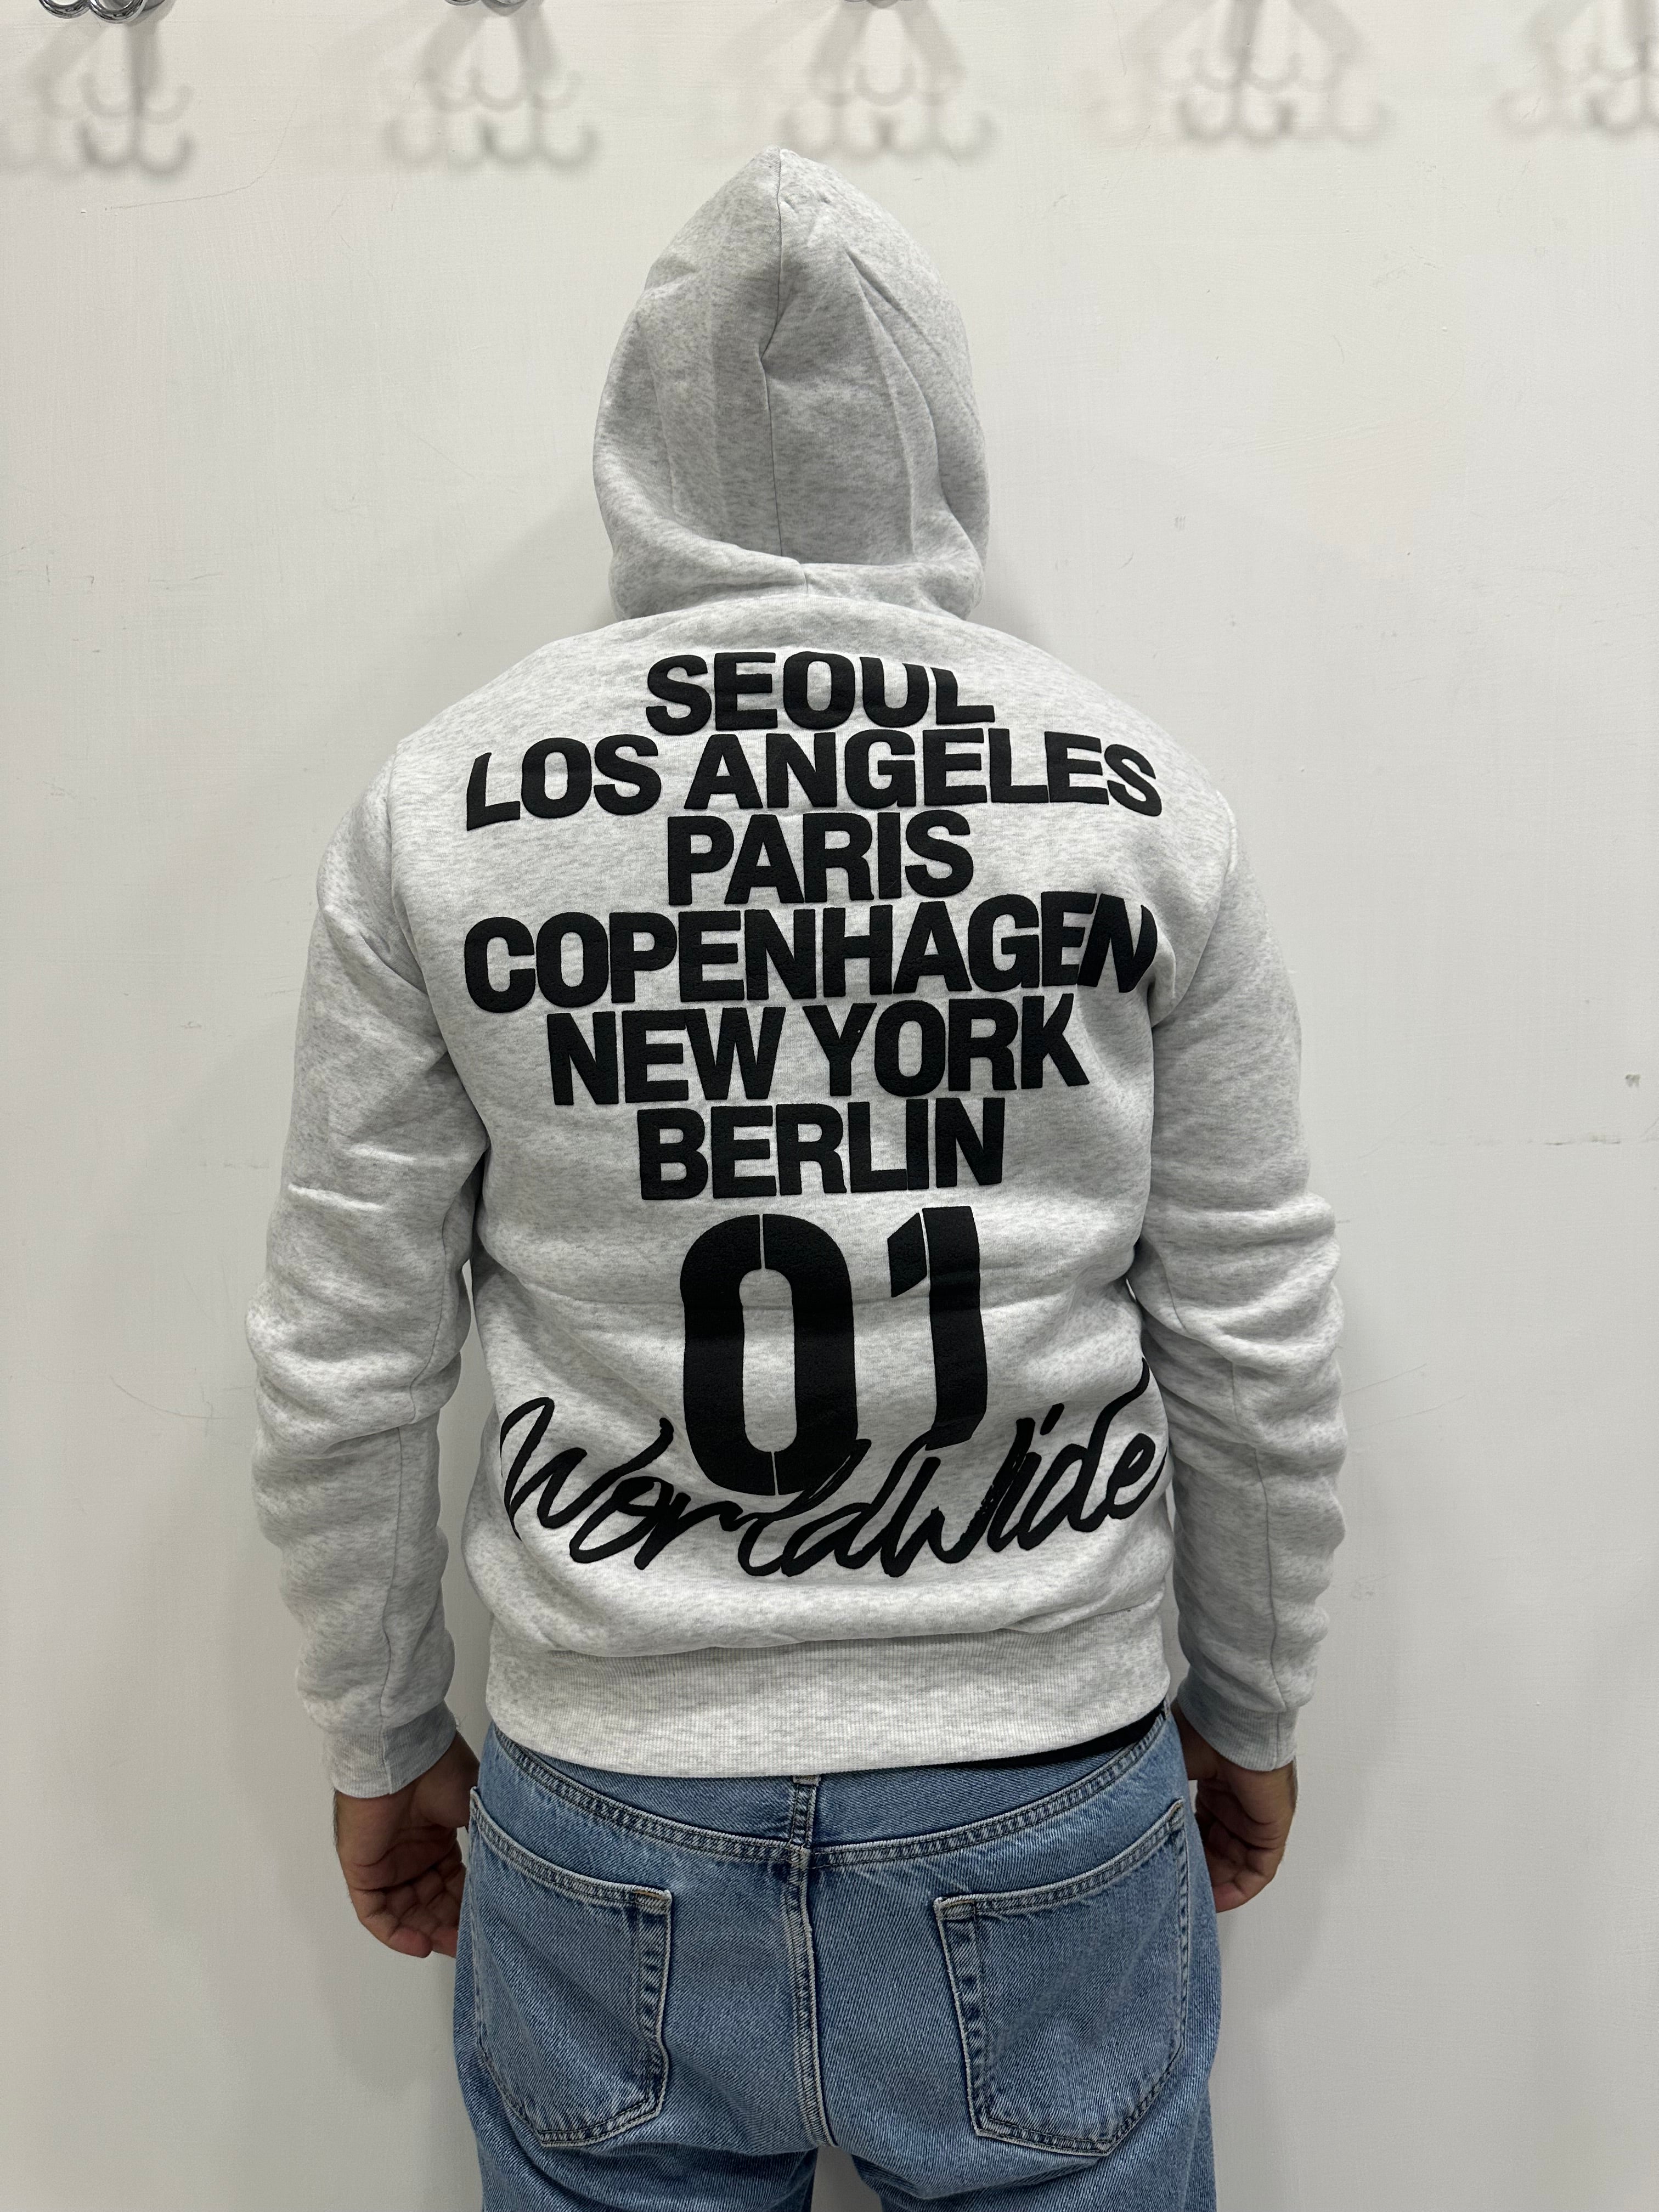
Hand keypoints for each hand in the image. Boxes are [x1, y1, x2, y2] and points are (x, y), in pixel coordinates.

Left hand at [334, 1733, 478, 1958]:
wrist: (402, 1754)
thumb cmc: (441, 1772)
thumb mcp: (477, 1809)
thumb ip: (489, 1843)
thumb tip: (510, 1873)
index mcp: (438, 1838)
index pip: (454, 1884)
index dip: (469, 1907)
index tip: (489, 1926)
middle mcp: (412, 1853)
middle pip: (431, 1903)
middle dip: (450, 1926)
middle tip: (470, 1943)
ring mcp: (386, 1863)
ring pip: (406, 1912)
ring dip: (427, 1932)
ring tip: (449, 1945)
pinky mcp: (362, 1870)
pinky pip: (374, 1913)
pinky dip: (396, 1933)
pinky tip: (422, 1942)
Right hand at [1172, 1703, 1296, 1912]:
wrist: (1232, 1720)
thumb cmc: (1200, 1733)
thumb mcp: (1168, 1765)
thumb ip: (1157, 1792)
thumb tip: (1128, 1814)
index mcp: (1216, 1785)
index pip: (1202, 1828)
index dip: (1184, 1850)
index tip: (1163, 1867)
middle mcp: (1238, 1803)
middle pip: (1219, 1849)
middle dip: (1199, 1873)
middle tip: (1175, 1891)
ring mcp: (1257, 1816)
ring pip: (1237, 1862)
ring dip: (1217, 1883)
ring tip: (1191, 1900)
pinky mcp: (1272, 1827)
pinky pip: (1260, 1868)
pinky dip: (1240, 1887)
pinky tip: (1218, 1899)